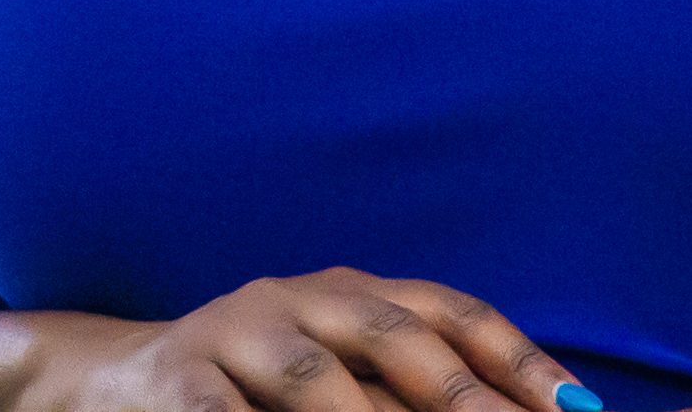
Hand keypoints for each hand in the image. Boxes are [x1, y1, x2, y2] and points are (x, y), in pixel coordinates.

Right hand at [17, 269, 598, 411]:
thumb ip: (406, 388)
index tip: (575, 407)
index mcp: (351, 292)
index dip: (515, 358)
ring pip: (314, 378)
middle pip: (394, 338)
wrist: (116, 380)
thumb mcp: (335, 372)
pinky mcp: (180, 379)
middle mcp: (300, 298)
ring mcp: (238, 333)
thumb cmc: (254, 386)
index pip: (450, 313)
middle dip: (461, 395)